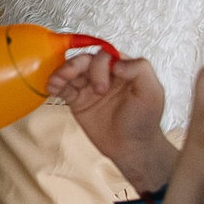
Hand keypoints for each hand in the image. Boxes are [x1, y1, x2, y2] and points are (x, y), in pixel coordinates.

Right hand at [47, 51, 176, 190]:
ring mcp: (89, 87)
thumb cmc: (144, 121)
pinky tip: (51, 87)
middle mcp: (105, 75)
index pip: (105, 56)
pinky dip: (55, 85)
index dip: (99, 66)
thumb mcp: (152, 92)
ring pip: (71, 72)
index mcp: (122, 69)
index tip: (103, 86)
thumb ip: (140, 70)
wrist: (131, 148)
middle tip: (71, 77)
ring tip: (56, 80)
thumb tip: (116, 63)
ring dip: (61, 72)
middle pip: (84, 60)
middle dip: (75, 66)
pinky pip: (64, 89)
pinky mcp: (78, 101)